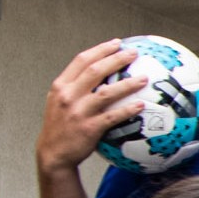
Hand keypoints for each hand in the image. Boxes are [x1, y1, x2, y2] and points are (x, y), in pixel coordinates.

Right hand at [35, 40, 150, 173]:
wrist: (53, 154)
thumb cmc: (61, 127)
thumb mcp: (59, 101)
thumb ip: (75, 86)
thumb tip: (100, 72)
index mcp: (61, 86)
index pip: (81, 61)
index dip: (100, 50)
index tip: (116, 43)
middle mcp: (68, 96)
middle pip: (95, 71)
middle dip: (116, 59)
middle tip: (134, 53)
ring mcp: (78, 112)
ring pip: (106, 92)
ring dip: (127, 84)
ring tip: (144, 78)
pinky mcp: (88, 128)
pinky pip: (112, 116)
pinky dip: (127, 110)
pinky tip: (141, 105)